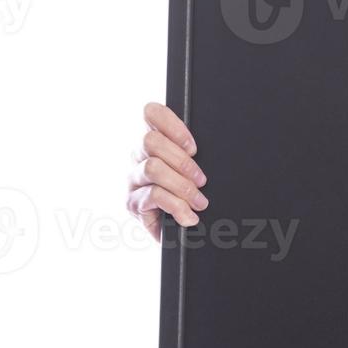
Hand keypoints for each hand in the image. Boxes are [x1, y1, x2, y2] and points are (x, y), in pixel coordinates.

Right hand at [126, 101, 208, 241]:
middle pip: (150, 141)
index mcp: (155, 142)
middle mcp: (138, 157)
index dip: (172, 125)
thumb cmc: (192, 195)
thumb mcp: (196, 169)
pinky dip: (177, 206)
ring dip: (182, 186)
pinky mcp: (132, 203)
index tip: (193, 147)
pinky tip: (188, 216)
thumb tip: (216, 142)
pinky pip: (153, 195)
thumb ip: (195, 153)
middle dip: (182, 161)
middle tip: (201, 180)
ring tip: (199, 201)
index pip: (151, 113)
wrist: (182, 234)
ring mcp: (133, 180)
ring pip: (153, 168)